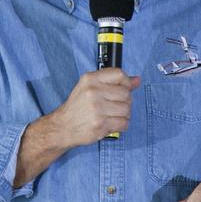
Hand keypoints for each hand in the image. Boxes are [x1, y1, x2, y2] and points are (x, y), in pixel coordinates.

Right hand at [13, 69, 141, 187]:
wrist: (63, 127)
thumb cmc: (78, 106)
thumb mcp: (90, 87)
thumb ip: (113, 82)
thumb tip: (137, 80)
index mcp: (90, 79)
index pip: (119, 74)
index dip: (127, 82)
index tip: (125, 88)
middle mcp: (93, 92)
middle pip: (125, 94)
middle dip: (125, 101)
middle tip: (116, 106)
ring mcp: (97, 109)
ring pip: (127, 109)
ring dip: (124, 114)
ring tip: (114, 115)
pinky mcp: (100, 125)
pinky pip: (124, 123)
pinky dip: (122, 125)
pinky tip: (113, 123)